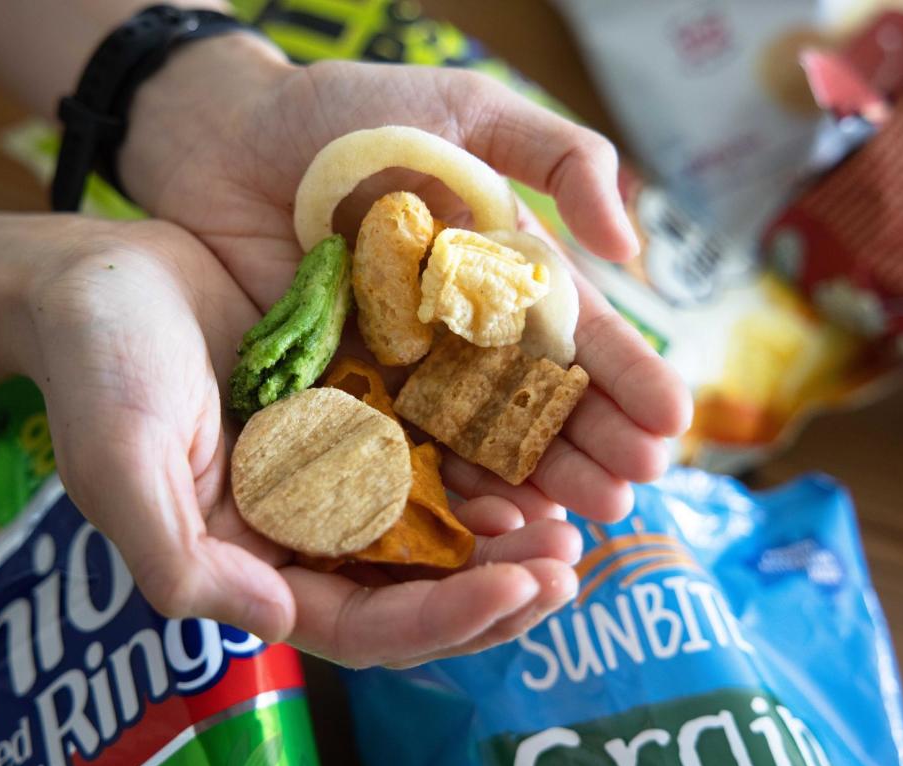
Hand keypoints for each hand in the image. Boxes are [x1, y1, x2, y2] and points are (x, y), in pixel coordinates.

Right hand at [19, 218, 582, 666]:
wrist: (100, 276)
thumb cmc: (95, 368)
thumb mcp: (120, 464)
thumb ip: (182, 561)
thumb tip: (277, 627)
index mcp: (253, 566)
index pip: (362, 627)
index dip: (443, 621)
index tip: (517, 590)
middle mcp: (305, 533)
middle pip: (418, 592)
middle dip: (496, 590)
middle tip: (566, 565)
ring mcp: (338, 473)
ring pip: (440, 531)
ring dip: (507, 534)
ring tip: (572, 518)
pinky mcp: (360, 412)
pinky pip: (437, 451)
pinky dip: (486, 461)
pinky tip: (534, 450)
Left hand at [121, 35, 692, 524]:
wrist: (229, 137)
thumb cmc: (347, 113)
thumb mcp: (464, 111)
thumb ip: (556, 157)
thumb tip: (631, 243)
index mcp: (501, 271)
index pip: (576, 333)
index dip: (624, 377)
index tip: (673, 422)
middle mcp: (461, 332)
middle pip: (537, 398)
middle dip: (591, 445)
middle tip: (635, 488)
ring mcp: (403, 370)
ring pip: (480, 436)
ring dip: (534, 479)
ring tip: (580, 518)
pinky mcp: (342, 393)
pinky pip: (400, 448)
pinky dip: (444, 484)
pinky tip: (488, 515)